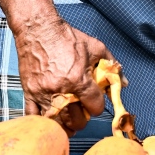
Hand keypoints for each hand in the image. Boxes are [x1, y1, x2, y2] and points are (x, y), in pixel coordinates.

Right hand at [12, 13, 114, 133]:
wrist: (38, 28)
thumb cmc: (66, 37)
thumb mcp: (96, 48)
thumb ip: (111, 67)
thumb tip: (124, 83)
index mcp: (79, 79)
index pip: (94, 106)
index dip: (97, 106)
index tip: (95, 103)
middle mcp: (61, 90)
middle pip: (76, 120)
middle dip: (83, 119)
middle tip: (82, 113)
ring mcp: (43, 93)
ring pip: (57, 122)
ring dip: (66, 125)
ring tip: (70, 123)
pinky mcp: (29, 92)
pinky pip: (34, 116)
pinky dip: (44, 122)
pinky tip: (52, 121)